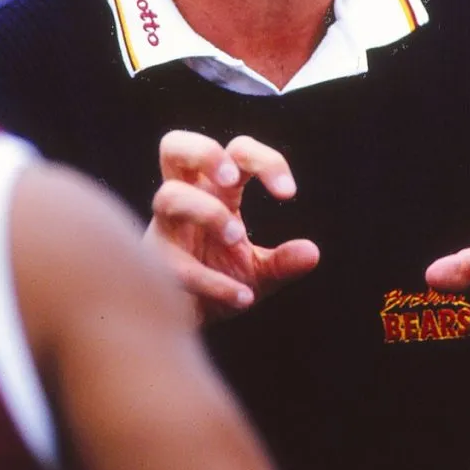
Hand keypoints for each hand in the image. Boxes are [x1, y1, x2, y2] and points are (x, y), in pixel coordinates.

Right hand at [144, 130, 319, 323]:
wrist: (188, 323)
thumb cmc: (220, 280)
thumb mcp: (257, 271)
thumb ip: (282, 262)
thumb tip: (312, 253)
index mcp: (214, 191)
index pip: (236, 151)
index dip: (264, 161)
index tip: (288, 193)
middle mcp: (185, 200)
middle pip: (174, 146)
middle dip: (204, 153)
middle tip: (232, 180)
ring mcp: (166, 230)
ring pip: (169, 196)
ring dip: (207, 212)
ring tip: (237, 238)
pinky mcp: (157, 267)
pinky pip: (177, 265)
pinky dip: (213, 281)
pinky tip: (243, 298)